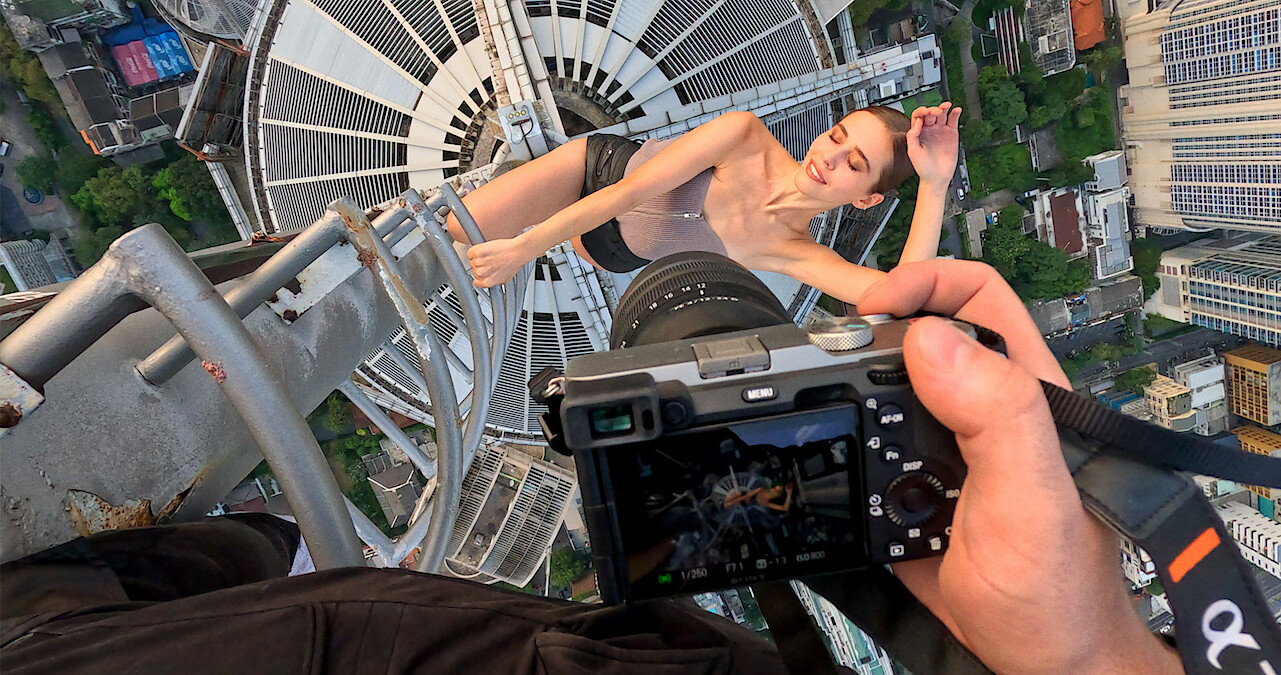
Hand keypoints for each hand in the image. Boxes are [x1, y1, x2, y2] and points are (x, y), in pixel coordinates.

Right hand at [466, 236, 531, 287]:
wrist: (516, 252)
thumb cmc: (514, 263)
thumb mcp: (505, 279)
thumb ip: (495, 282)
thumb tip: (492, 282)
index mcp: (487, 282)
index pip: (476, 282)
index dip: (480, 276)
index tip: (483, 272)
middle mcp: (481, 273)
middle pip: (474, 270)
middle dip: (480, 266)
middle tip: (490, 261)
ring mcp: (479, 262)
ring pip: (472, 261)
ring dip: (478, 258)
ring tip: (489, 255)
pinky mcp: (477, 252)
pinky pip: (470, 253)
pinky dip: (475, 251)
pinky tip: (484, 250)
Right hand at [855, 260, 1180, 674]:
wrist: (1041, 658)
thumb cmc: (1060, 588)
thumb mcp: (1031, 496)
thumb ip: (997, 413)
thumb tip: (932, 339)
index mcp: (1022, 392)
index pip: (975, 296)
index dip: (923, 282)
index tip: (874, 309)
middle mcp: (980, 410)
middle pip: (915, 335)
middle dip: (866, 335)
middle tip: (825, 356)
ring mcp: (942, 449)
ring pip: (881, 389)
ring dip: (844, 392)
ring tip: (817, 400)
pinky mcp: (909, 489)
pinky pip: (863, 448)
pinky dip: (839, 447)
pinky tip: (832, 459)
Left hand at [907, 102, 961, 187]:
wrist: (936, 177)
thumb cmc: (923, 167)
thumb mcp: (913, 151)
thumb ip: (912, 135)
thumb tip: (917, 121)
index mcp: (918, 132)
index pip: (918, 116)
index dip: (921, 111)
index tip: (925, 112)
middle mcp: (929, 129)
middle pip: (931, 113)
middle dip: (933, 110)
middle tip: (936, 112)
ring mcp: (940, 131)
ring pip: (942, 114)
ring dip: (943, 108)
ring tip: (946, 106)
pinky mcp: (951, 134)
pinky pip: (953, 120)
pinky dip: (955, 114)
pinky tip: (956, 110)